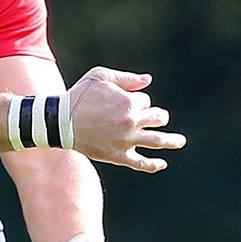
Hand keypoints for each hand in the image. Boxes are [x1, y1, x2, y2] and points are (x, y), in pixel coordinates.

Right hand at [66, 68, 184, 171]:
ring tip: (180, 141)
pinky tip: (162, 164)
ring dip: (171, 141)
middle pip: (157, 118)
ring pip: (157, 141)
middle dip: (158, 116)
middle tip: (159, 118)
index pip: (145, 101)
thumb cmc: (79, 96)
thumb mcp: (100, 77)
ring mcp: (126, 140)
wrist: (61, 122)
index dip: (137, 101)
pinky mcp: (119, 156)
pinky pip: (141, 163)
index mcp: (128, 102)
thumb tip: (148, 80)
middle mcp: (131, 122)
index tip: (123, 103)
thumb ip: (126, 78)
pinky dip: (153, 165)